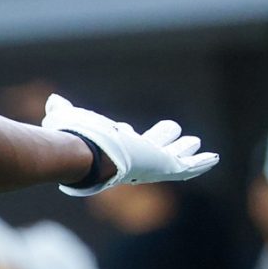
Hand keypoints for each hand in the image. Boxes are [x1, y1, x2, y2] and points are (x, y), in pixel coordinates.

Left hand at [43, 94, 218, 195]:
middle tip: (173, 131)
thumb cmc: (80, 140)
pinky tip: (214, 158)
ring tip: (195, 142)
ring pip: (173, 157)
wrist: (91, 155)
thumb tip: (53, 101)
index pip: (124, 143)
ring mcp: (152, 165)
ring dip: (185, 150)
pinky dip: (201, 162)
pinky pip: (188, 166)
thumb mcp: (71, 120)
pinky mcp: (167, 167)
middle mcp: (134, 161)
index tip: (122, 127)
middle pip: (151, 151)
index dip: (124, 133)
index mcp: (113, 153)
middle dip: (162, 142)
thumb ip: (62, 112)